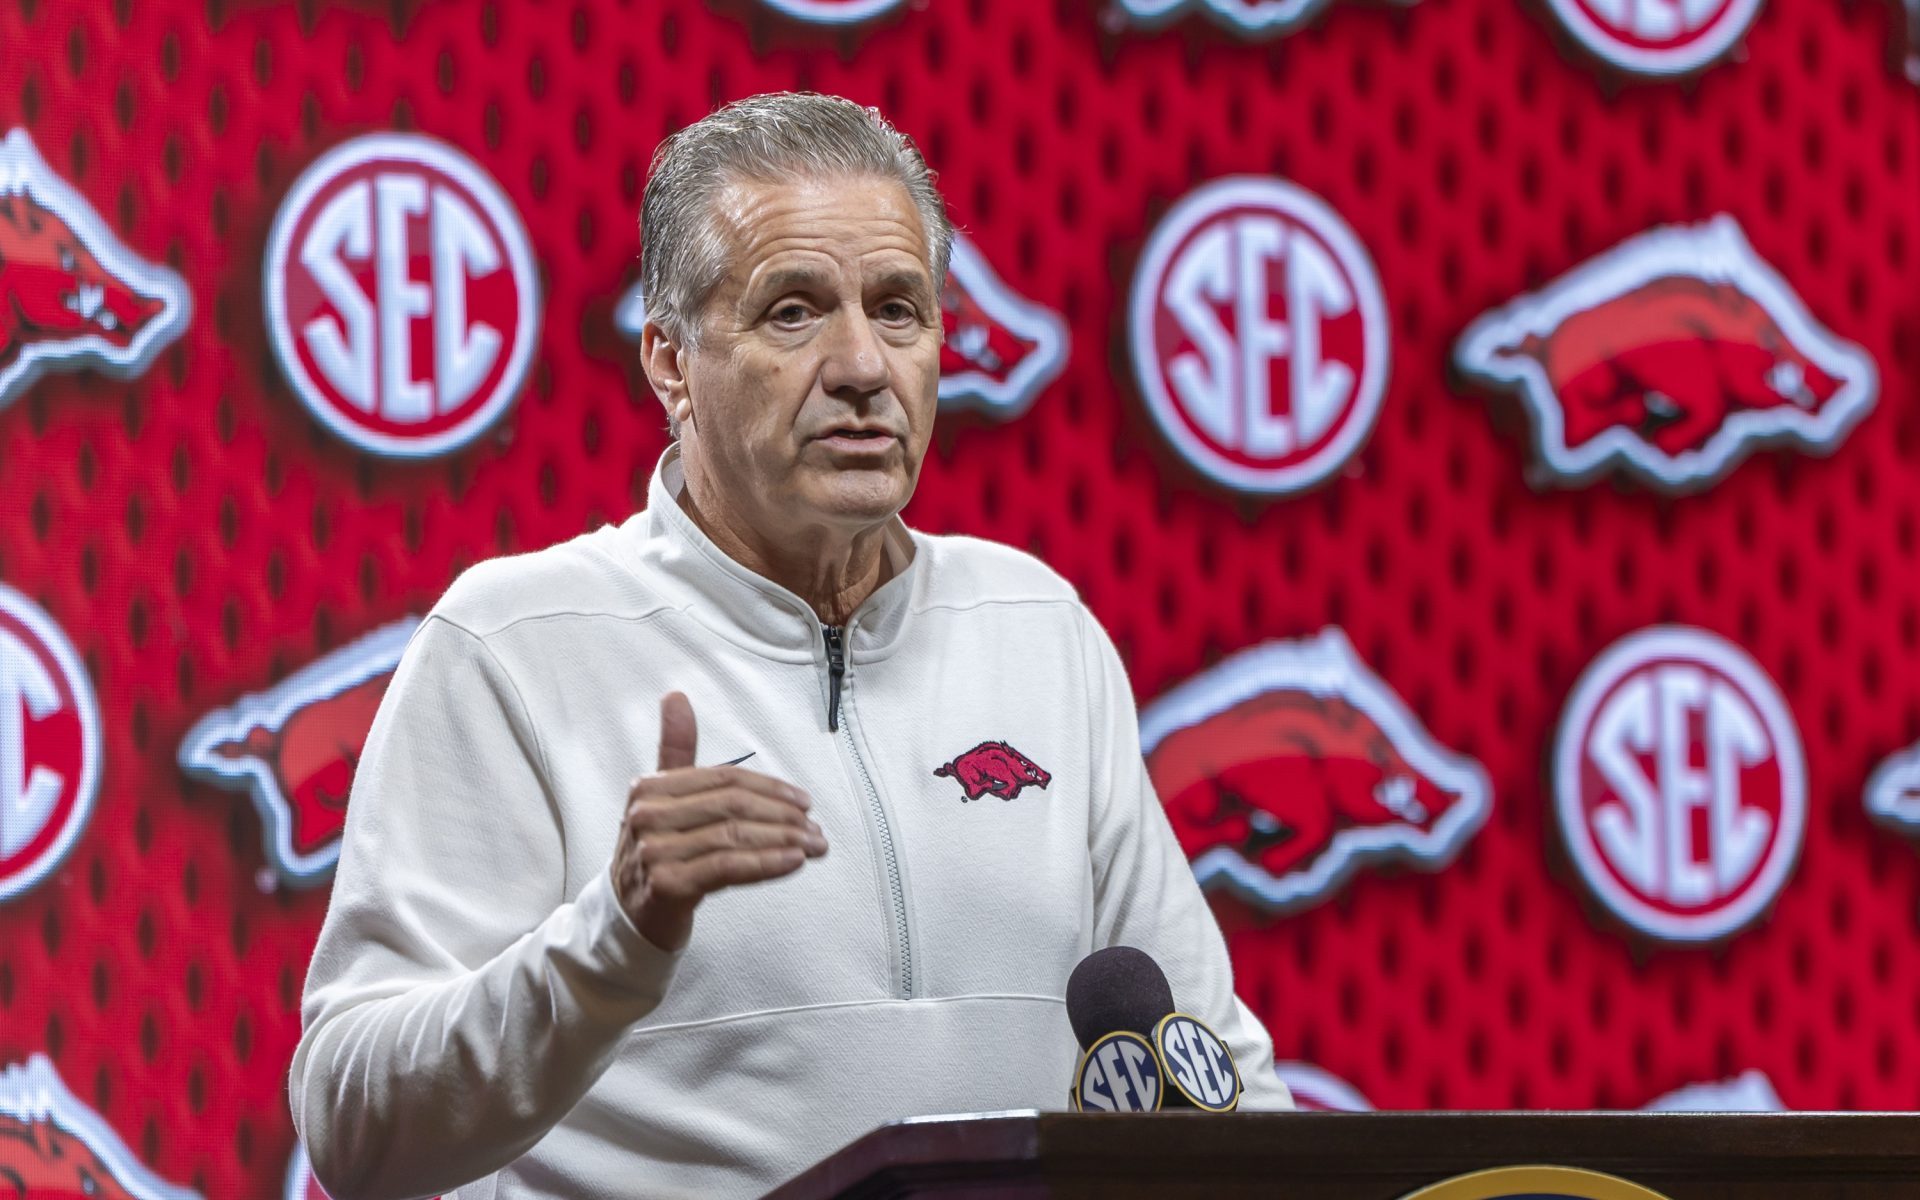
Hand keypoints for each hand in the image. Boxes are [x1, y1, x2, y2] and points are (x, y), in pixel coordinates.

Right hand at [613, 692, 826, 950]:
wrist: (629, 914)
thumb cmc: (657, 850)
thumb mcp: (663, 798)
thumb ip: (676, 749)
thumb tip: (676, 695)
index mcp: (650, 787)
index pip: (725, 779)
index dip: (769, 788)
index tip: (803, 801)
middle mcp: (647, 815)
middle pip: (732, 805)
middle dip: (782, 816)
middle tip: (815, 828)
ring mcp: (654, 851)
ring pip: (734, 836)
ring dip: (783, 840)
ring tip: (813, 846)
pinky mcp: (667, 885)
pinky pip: (728, 867)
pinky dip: (766, 863)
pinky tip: (792, 862)